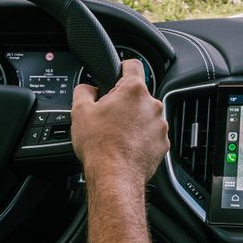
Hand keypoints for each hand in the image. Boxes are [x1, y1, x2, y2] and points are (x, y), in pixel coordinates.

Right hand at [72, 59, 169, 184]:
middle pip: (138, 95)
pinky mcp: (163, 143)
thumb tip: (87, 88)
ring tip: (117, 135)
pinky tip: (126, 146)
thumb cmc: (99, 145)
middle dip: (124, 102)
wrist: (115, 177)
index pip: (133, 65)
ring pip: (145, 115)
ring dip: (134, 121)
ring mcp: (160, 125)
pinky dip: (141, 138)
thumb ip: (83, 91)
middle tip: (109, 116)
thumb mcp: (80, 111)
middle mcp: (152, 104)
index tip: (118, 73)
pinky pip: (151, 134)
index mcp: (133, 90)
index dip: (122, 67)